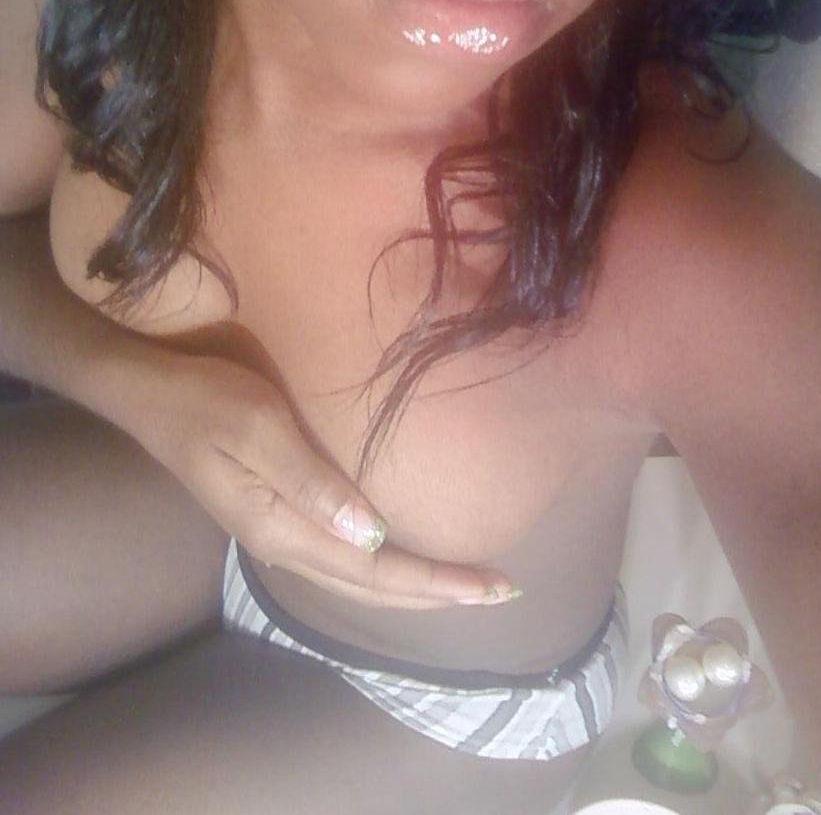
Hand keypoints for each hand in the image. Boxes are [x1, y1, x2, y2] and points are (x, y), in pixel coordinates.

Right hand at [135, 352, 518, 609]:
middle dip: (439, 594)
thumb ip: (312, 481)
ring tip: (463, 587)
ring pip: (358, 581)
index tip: (495, 587)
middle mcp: (284, 545)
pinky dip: (383, 571)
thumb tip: (372, 536)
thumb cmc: (207, 398)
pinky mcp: (275, 515)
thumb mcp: (259, 427)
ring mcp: (277, 534)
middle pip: (373, 589)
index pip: (377, 573)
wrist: (149, 394)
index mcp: (284, 529)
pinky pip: (342, 562)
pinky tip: (399, 561)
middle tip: (502, 592)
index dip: (439, 584)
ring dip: (414, 587)